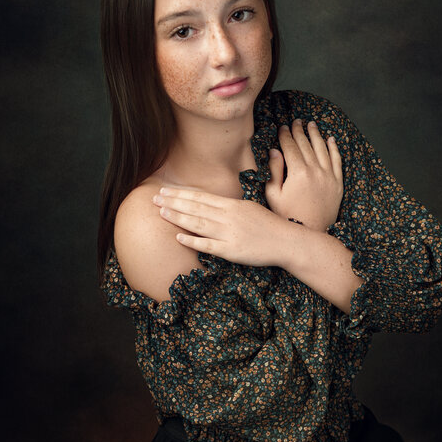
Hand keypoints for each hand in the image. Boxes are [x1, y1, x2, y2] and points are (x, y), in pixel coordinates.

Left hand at [153, 187, 288, 266]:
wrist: (286, 241)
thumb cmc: (268, 225)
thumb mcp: (248, 208)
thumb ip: (229, 206)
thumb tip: (210, 205)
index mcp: (232, 205)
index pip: (200, 197)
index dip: (181, 194)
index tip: (165, 190)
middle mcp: (228, 216)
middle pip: (195, 207)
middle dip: (173, 202)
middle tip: (154, 198)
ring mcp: (229, 233)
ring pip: (198, 223)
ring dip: (178, 217)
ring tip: (161, 212)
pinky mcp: (231, 250)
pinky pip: (208, 245)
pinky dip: (192, 241)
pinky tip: (178, 237)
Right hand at [265, 119, 342, 231]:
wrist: (310, 233)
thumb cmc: (287, 216)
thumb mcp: (273, 194)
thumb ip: (274, 170)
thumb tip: (275, 150)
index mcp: (298, 173)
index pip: (290, 147)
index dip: (285, 135)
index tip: (282, 127)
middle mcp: (315, 171)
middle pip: (306, 145)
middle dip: (299, 131)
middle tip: (296, 121)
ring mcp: (329, 176)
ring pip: (322, 149)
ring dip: (316, 135)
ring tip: (311, 125)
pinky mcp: (338, 183)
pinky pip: (337, 161)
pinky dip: (334, 148)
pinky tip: (330, 139)